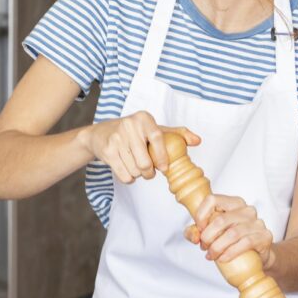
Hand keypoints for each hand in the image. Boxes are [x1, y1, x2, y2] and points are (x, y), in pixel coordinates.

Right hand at [84, 112, 199, 183]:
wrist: (100, 134)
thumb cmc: (133, 132)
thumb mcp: (154, 128)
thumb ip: (177, 134)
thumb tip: (198, 141)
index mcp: (144, 118)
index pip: (158, 138)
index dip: (163, 156)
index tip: (165, 167)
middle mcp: (129, 125)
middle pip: (145, 161)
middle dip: (149, 172)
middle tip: (150, 172)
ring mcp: (116, 138)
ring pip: (134, 170)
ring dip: (138, 175)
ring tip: (137, 167)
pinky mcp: (107, 151)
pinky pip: (124, 175)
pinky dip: (128, 178)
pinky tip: (127, 169)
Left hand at [185, 195, 274, 269]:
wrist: (257, 256)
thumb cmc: (233, 242)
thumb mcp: (212, 234)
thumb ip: (196, 232)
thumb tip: (194, 236)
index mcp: (234, 203)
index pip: (212, 199)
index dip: (201, 215)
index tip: (199, 229)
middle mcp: (247, 210)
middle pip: (220, 220)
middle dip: (207, 237)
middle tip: (204, 247)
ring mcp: (257, 223)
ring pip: (232, 233)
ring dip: (217, 247)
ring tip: (211, 255)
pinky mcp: (264, 236)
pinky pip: (245, 243)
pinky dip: (230, 253)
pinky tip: (223, 258)